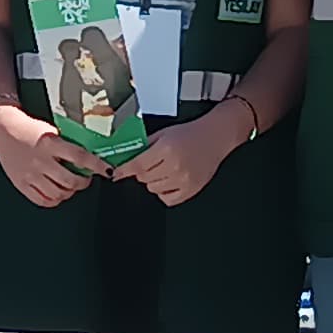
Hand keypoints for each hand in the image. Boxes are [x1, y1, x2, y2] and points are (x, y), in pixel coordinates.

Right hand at [0, 104, 101, 209]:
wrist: (3, 129)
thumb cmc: (28, 128)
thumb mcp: (51, 131)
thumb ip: (67, 145)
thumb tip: (88, 159)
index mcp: (50, 143)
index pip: (80, 157)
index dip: (97, 166)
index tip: (107, 170)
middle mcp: (40, 160)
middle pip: (70, 180)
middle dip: (83, 182)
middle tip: (85, 179)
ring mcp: (30, 174)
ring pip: (58, 193)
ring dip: (69, 192)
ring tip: (70, 185)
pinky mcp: (21, 184)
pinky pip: (42, 200)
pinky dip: (53, 200)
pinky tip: (56, 192)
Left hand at [114, 107, 239, 206]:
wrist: (215, 137)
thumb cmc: (191, 133)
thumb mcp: (164, 133)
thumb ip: (144, 145)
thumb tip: (125, 157)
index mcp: (167, 149)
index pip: (137, 165)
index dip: (124, 170)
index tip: (116, 173)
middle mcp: (175, 166)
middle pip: (144, 178)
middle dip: (142, 171)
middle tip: (151, 163)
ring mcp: (184, 180)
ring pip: (153, 189)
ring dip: (153, 181)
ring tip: (164, 169)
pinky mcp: (191, 190)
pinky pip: (168, 199)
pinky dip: (164, 192)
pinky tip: (170, 180)